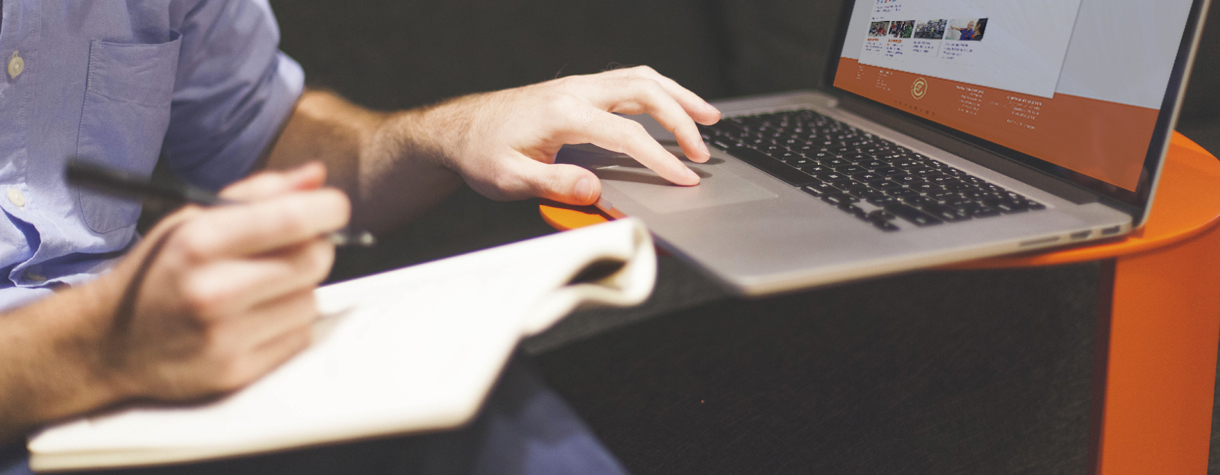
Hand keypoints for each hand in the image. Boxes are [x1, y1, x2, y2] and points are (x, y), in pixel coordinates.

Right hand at [90, 163, 348, 400]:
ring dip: (299, 290)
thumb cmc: (161, 271)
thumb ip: (259, 194)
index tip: (333, 208)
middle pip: (314, 260)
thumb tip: (317, 178)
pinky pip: (299, 337)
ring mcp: (225, 337)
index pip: (292, 218)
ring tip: (260, 289)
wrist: (110, 343)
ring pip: (311, 300)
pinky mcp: (236, 373)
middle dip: (315, 248)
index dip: (327, 209)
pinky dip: (288, 324)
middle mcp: (213, 290)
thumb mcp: (192, 220)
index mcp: (200, 242)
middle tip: (292, 248)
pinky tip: (254, 319)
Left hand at [418, 66, 720, 204]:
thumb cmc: (481, 155)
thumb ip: (553, 184)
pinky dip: (659, 91)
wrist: (457, 131)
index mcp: (563, 112)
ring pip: (642, 79)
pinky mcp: (578, 90)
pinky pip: (629, 81)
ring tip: (709, 117)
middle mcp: (575, 91)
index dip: (661, 158)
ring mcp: (578, 86)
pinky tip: (673, 106)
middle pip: (646, 92)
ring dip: (678, 96)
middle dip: (683, 119)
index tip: (685, 178)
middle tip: (704, 151)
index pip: (627, 135)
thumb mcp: (509, 179)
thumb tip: (594, 189)